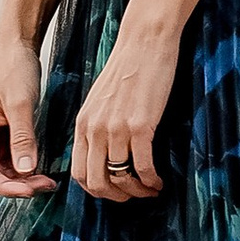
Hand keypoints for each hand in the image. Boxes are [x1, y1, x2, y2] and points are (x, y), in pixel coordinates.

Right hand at [0, 31, 52, 198]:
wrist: (16, 46)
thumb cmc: (13, 70)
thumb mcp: (20, 105)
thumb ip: (22, 139)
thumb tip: (24, 171)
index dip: (7, 187)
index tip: (31, 189)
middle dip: (19, 185)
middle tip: (47, 184)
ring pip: (6, 170)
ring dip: (25, 179)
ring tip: (49, 180)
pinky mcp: (7, 132)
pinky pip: (15, 158)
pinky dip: (28, 167)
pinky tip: (45, 168)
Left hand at [71, 13, 175, 201]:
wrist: (144, 42)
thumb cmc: (127, 70)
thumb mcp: (100, 101)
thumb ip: (96, 126)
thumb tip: (103, 155)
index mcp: (83, 124)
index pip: (79, 173)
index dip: (98, 191)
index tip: (116, 191)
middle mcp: (94, 129)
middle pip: (96, 183)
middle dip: (117, 197)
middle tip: (135, 196)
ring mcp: (116, 128)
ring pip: (120, 178)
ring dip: (138, 191)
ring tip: (151, 189)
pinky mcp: (140, 125)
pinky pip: (143, 166)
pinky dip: (152, 180)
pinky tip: (160, 180)